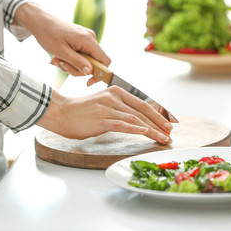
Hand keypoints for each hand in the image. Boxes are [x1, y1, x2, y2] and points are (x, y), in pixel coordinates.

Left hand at [15, 3, 108, 85]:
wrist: (40, 21)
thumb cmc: (48, 34)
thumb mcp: (61, 52)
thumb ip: (77, 62)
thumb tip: (90, 72)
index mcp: (88, 40)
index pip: (105, 61)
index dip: (100, 74)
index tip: (88, 82)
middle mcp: (90, 39)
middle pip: (93, 64)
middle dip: (77, 69)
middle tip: (62, 65)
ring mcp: (86, 39)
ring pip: (86, 61)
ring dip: (71, 65)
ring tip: (57, 59)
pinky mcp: (81, 40)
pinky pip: (81, 56)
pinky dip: (71, 60)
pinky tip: (60, 57)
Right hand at [37, 86, 172, 144]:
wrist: (61, 112)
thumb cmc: (81, 111)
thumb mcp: (102, 104)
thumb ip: (118, 108)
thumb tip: (134, 119)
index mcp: (116, 92)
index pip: (142, 103)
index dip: (157, 114)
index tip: (167, 123)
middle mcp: (114, 98)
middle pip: (142, 111)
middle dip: (159, 123)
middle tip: (170, 133)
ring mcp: (108, 108)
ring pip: (136, 120)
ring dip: (152, 130)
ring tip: (163, 139)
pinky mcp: (102, 119)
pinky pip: (123, 125)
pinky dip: (137, 130)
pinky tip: (147, 134)